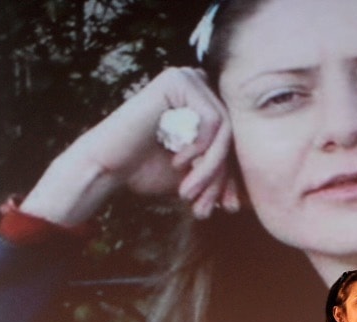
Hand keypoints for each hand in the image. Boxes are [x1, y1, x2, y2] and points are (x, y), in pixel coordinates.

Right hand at [19, 67, 238, 225]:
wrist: (107, 167)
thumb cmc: (148, 171)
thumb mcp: (195, 178)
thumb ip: (222, 178)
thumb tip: (249, 200)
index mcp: (206, 103)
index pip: (236, 141)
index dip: (233, 177)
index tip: (226, 208)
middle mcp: (200, 85)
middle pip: (233, 135)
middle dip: (221, 177)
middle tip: (204, 207)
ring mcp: (189, 78)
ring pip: (225, 129)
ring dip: (210, 169)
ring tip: (189, 192)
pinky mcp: (178, 80)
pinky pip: (211, 120)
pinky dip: (199, 149)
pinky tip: (176, 160)